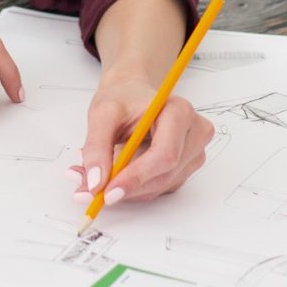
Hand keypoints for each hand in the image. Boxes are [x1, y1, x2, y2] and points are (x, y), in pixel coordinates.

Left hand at [71, 73, 213, 206]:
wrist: (132, 95)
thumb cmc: (123, 99)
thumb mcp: (102, 114)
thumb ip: (97, 147)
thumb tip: (96, 182)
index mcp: (179, 112)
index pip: (165, 153)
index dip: (137, 176)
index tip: (108, 190)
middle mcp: (194, 134)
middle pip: (164, 174)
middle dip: (127, 186)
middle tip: (93, 190)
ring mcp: (192, 154)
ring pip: (160, 186)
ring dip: (128, 189)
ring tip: (98, 177)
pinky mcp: (184, 169)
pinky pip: (158, 188)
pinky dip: (134, 188)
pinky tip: (117, 176)